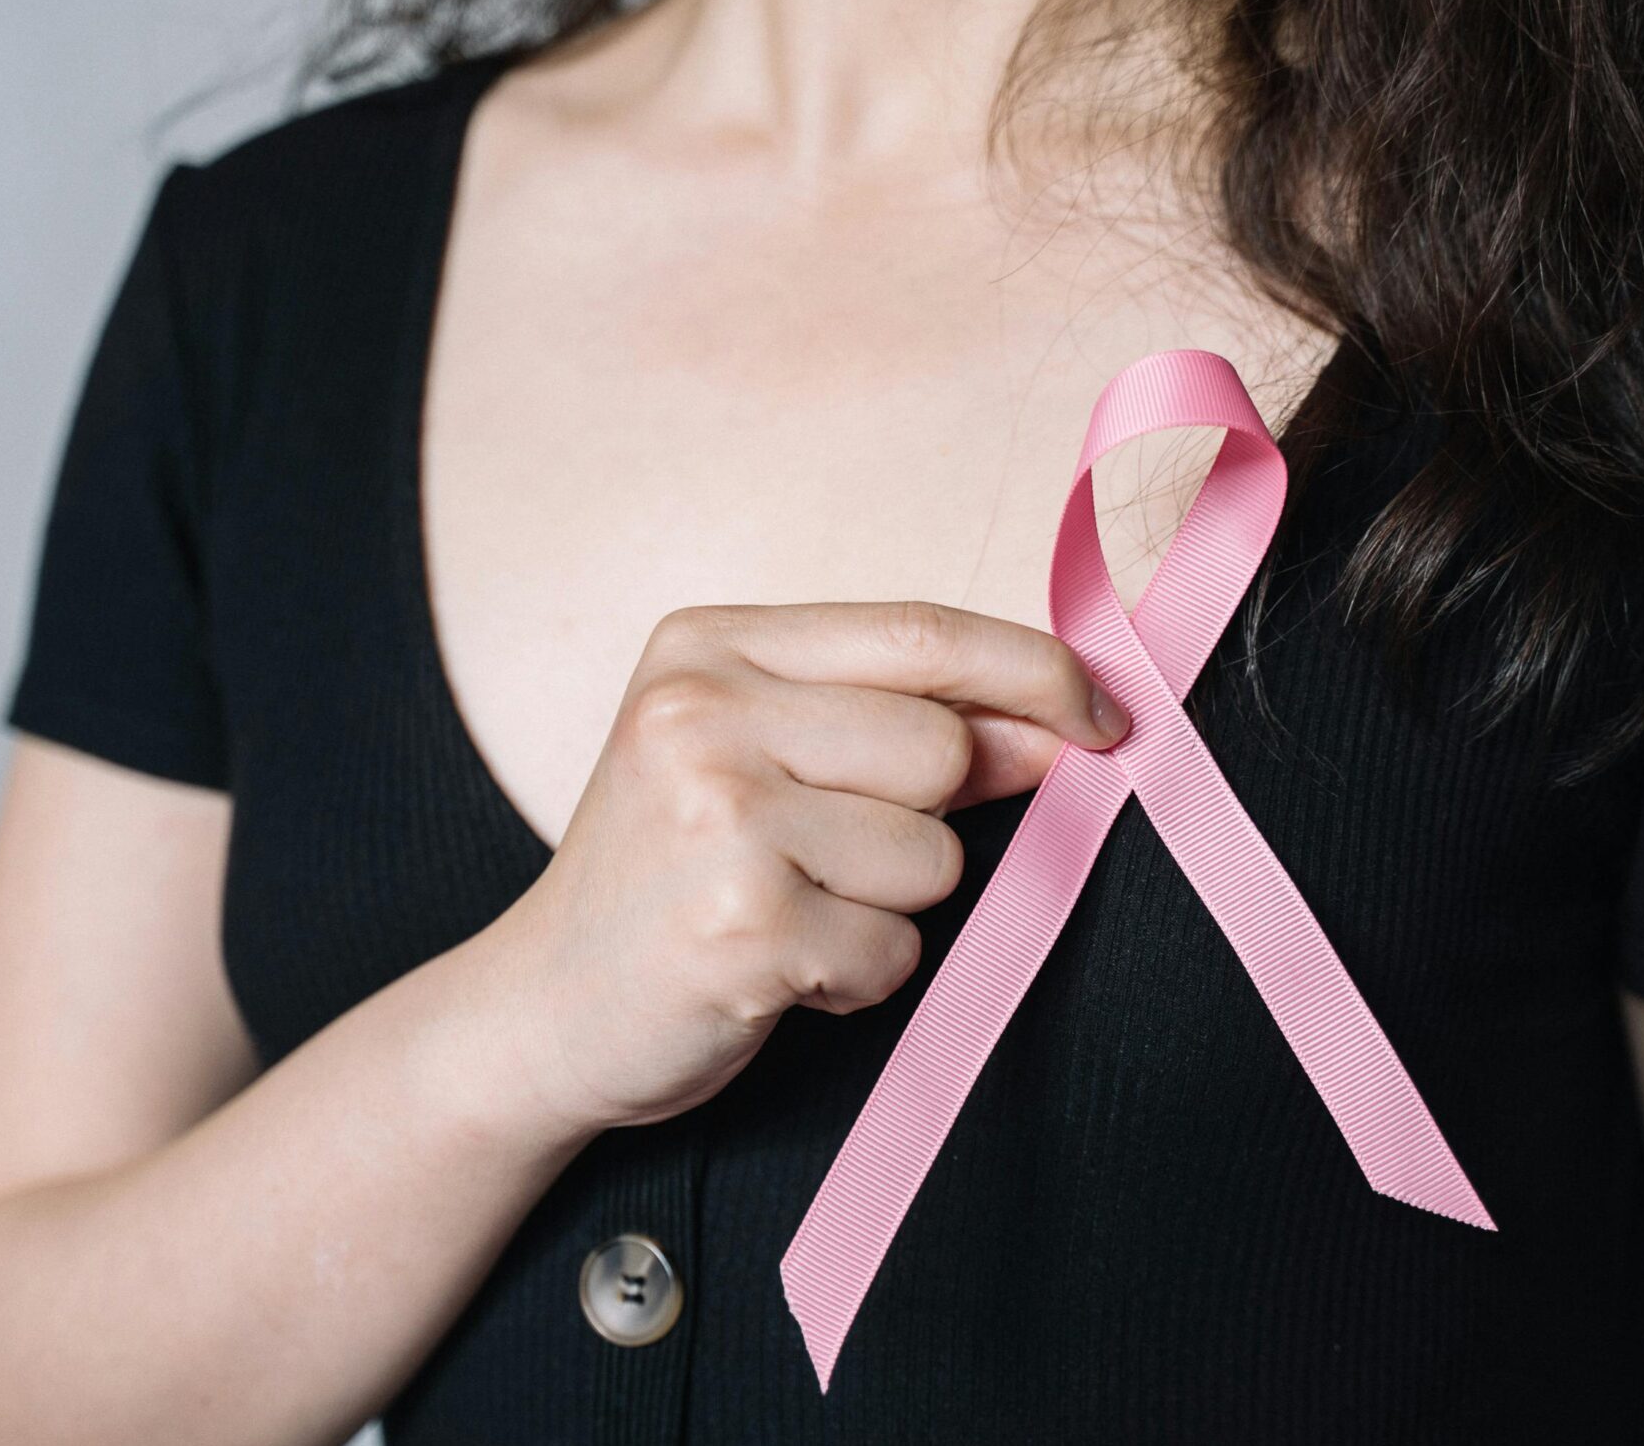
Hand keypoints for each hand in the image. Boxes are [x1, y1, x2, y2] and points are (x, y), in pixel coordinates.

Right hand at [467, 600, 1130, 1137]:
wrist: (539, 1011)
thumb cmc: (664, 879)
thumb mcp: (748, 756)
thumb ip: (890, 721)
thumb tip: (1063, 721)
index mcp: (706, 647)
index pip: (921, 632)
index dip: (1036, 673)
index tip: (1104, 718)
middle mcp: (700, 714)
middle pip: (942, 749)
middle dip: (926, 822)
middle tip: (830, 861)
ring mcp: (716, 818)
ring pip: (931, 858)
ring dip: (886, 911)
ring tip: (786, 915)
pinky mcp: (741, 926)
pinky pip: (894, 951)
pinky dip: (856, 979)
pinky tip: (774, 970)